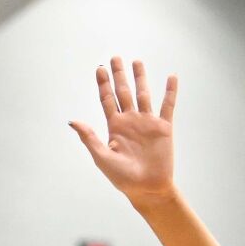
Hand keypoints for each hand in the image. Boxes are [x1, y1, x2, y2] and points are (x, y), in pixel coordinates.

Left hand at [70, 58, 177, 207]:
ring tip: (137, 62)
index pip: (107, 100)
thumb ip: (88, 137)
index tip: (99, 68)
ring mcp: (147, 123)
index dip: (103, 84)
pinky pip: (168, 106)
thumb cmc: (122, 177)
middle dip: (119, 75)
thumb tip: (72, 121)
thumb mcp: (102, 157)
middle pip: (124, 92)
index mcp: (115, 127)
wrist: (146, 188)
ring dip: (141, 78)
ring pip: (144, 94)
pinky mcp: (164, 127)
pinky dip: (170, 91)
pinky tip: (171, 77)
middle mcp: (130, 121)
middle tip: (115, 57)